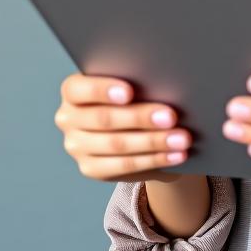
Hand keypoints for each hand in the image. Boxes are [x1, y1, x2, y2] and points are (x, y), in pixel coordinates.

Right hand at [55, 73, 193, 182]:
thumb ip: (139, 82)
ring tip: (182, 138)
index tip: (130, 92)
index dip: (102, 90)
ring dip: (154, 142)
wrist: (136, 127)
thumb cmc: (137, 93)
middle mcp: (68, 118)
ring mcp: (76, 146)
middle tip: (172, 116)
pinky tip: (176, 154)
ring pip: (117, 144)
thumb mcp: (134, 84)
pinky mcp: (90, 168)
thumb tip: (166, 83)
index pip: (77, 89)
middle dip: (141, 117)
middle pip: (104, 118)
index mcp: (72, 90)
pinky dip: (155, 159)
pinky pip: (125, 165)